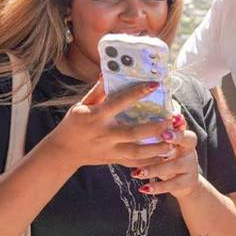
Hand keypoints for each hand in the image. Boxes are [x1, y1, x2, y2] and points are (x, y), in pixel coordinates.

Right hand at [46, 80, 176, 168]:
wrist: (63, 151)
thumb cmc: (73, 123)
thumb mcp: (81, 105)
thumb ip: (98, 91)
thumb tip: (108, 72)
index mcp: (97, 116)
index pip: (119, 102)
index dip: (137, 93)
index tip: (155, 84)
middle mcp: (105, 134)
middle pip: (133, 132)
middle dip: (154, 128)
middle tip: (171, 120)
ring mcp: (110, 150)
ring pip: (137, 152)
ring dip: (157, 147)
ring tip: (172, 140)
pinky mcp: (113, 160)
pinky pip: (134, 163)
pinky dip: (151, 162)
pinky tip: (165, 155)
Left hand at [130, 113, 201, 198]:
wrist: (185, 183)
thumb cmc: (170, 159)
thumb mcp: (167, 147)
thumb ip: (159, 134)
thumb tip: (138, 115)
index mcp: (184, 138)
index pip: (184, 126)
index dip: (177, 126)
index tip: (167, 123)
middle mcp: (191, 150)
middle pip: (188, 140)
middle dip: (176, 137)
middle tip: (163, 136)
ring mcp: (191, 166)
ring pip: (174, 165)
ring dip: (155, 168)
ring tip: (137, 172)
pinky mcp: (187, 182)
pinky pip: (172, 184)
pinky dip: (157, 187)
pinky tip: (143, 188)